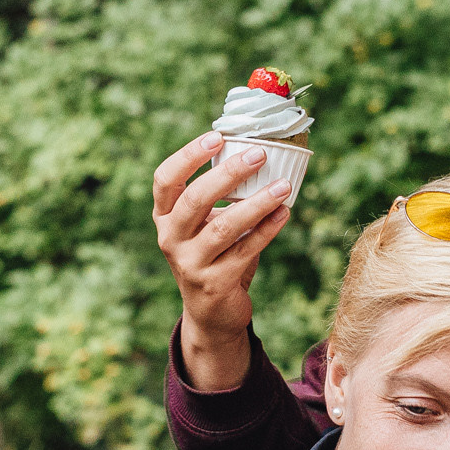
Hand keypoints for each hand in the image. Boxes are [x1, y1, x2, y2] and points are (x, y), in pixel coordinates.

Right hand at [154, 132, 292, 391]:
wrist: (210, 313)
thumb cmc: (212, 254)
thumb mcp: (203, 225)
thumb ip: (218, 196)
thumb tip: (258, 152)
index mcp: (165, 217)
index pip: (165, 179)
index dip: (188, 156)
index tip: (217, 137)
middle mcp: (171, 239)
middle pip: (195, 199)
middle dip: (228, 173)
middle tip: (259, 154)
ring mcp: (190, 263)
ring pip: (225, 227)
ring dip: (257, 203)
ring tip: (283, 186)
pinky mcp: (215, 283)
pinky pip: (246, 250)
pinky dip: (268, 229)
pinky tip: (284, 212)